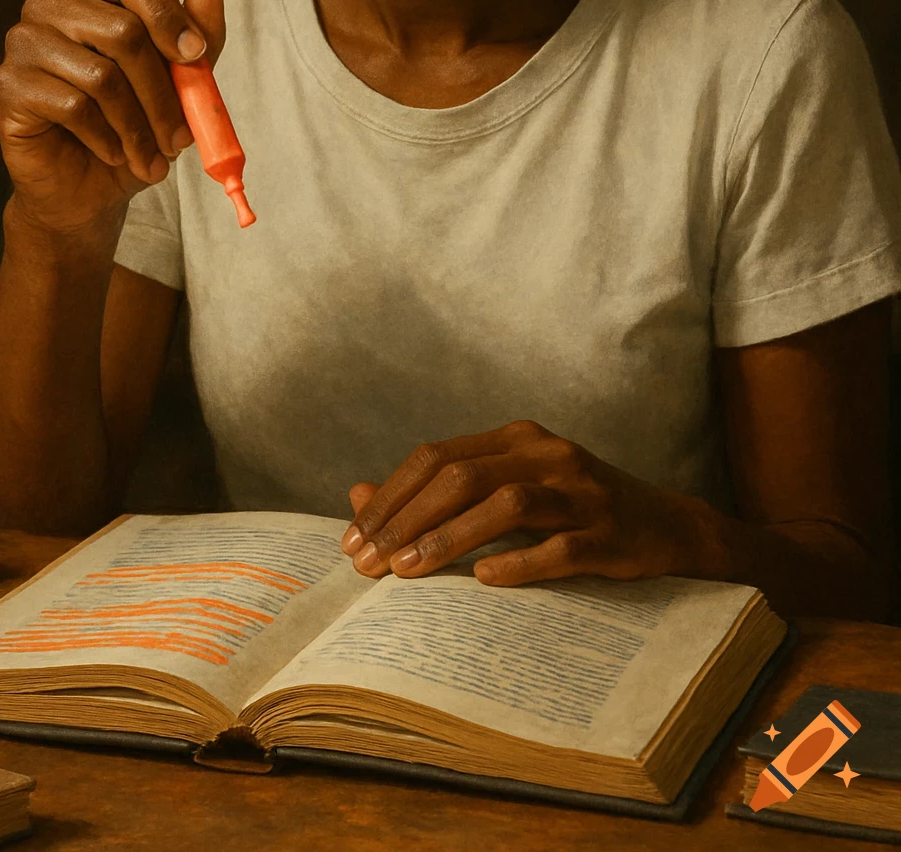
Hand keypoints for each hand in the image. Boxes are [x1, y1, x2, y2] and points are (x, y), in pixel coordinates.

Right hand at [0, 0, 225, 235]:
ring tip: (152, 158)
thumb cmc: (133, 129)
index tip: (196, 55)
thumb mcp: (180, 87)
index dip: (165, 11)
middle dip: (162, 93)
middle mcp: (50, 6)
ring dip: (139, 127)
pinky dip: (106, 139)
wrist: (87, 190)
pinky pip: (72, 107)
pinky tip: (115, 154)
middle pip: (122, 30)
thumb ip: (198, 40)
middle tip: (182, 137)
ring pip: (102, 76)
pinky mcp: (7, 84)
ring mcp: (23, 42)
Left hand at [341, 420, 703, 586]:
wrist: (668, 525)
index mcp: (517, 438)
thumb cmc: (573, 509)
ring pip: (506, 504)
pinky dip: (518, 564)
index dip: (390, 495)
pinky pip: (559, 548)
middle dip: (407, 519)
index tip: (354, 538)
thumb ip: (439, 490)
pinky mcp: (609, 534)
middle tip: (369, 564)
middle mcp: (547, 454)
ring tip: (408, 573)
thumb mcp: (508, 487)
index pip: (437, 455)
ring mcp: (581, 493)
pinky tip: (484, 583)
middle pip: (463, 475)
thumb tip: (357, 496)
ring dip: (450, 539)